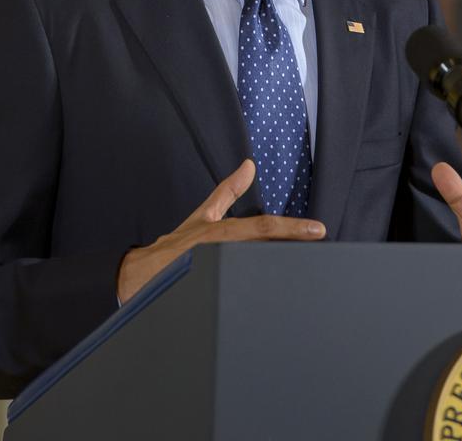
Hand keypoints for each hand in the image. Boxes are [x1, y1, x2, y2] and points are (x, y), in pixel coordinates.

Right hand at [116, 159, 324, 302]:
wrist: (143, 276)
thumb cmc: (178, 246)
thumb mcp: (205, 215)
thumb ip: (229, 191)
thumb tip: (249, 165)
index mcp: (221, 234)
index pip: (264, 228)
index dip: (293, 228)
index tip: (319, 230)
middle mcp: (220, 254)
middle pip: (264, 254)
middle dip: (291, 253)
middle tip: (318, 250)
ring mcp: (215, 276)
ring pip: (254, 276)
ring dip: (276, 274)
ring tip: (304, 273)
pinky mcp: (209, 295)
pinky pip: (239, 294)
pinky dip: (257, 292)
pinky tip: (273, 297)